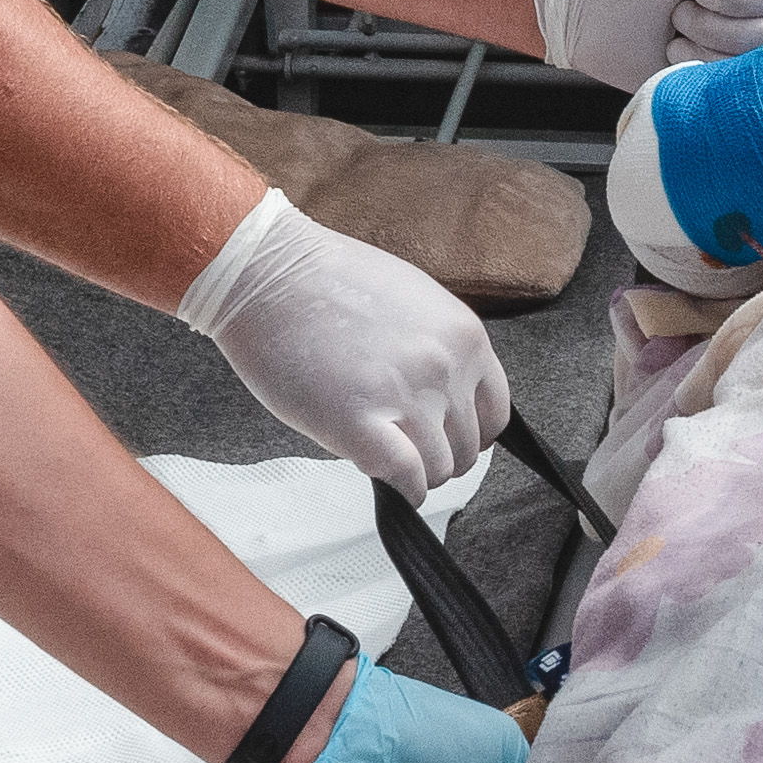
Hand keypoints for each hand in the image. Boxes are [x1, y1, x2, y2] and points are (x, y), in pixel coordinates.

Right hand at [177, 192, 508, 489]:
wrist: (266, 272)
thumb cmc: (325, 281)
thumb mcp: (412, 301)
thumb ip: (438, 349)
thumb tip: (446, 398)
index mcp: (464, 336)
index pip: (496, 413)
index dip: (471, 434)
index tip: (447, 438)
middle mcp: (445, 367)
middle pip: (469, 446)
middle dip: (440, 455)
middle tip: (408, 450)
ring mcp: (405, 396)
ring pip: (439, 469)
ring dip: (418, 474)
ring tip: (390, 461)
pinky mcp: (359, 423)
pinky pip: (406, 477)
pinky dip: (403, 490)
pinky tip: (389, 482)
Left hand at [537, 0, 762, 89]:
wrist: (585, 14)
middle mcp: (730, 8)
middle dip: (719, 14)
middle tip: (682, 4)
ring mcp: (718, 43)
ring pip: (747, 49)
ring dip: (704, 37)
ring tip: (673, 28)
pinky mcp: (704, 73)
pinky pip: (727, 76)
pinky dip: (696, 62)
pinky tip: (673, 51)